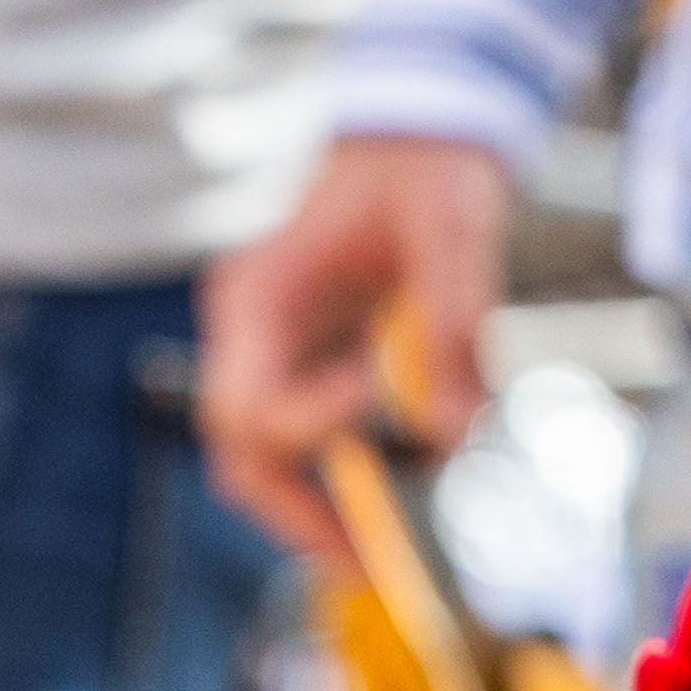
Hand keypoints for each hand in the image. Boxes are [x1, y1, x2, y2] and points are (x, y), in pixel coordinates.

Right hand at [199, 135, 511, 561]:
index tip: (384, 406)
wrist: (415, 128)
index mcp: (260, 295)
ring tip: (379, 553)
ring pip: (260, 453)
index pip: (250, 399)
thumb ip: (451, 328)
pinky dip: (341, 470)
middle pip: (239, 447)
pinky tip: (400, 482)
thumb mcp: (449, 232)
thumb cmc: (423, 167)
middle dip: (296, 511)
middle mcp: (253, 329)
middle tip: (368, 562)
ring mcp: (275, 346)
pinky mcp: (309, 357)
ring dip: (312, 505)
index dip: (311, 423)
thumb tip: (451, 434)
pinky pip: (303, 434)